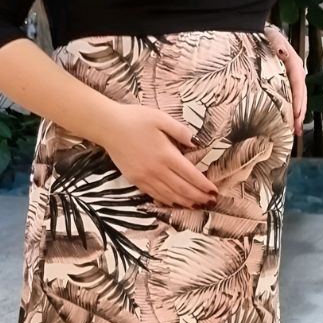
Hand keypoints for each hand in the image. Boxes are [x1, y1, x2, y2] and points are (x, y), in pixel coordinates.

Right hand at [97, 103, 219, 208]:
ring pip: (169, 195)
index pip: (191, 175)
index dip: (204, 185)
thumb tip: (196, 143)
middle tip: (210, 201)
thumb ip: (181, 131)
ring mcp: (145, 177)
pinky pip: (154, 194)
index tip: (214, 190)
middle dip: (198, 197)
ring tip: (196, 205)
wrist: (108, 126)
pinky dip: (167, 200)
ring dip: (184, 202)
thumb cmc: (135, 118)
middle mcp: (157, 169)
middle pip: (182, 189)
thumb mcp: (161, 118)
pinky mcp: (135, 180)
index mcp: (166, 154)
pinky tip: (174, 202)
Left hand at [264, 26, 306, 137]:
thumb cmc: (262, 34)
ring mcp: (286, 77)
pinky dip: (288, 109)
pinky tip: (286, 121)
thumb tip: (284, 51)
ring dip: (296, 114)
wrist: (253, 32)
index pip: (298, 82)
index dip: (298, 99)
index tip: (295, 115)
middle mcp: (292, 70)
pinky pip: (287, 96)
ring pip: (295, 97)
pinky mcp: (280, 81)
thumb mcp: (270, 35)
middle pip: (299, 94)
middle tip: (296, 129)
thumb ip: (277, 42)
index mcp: (292, 61)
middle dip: (299, 112)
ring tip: (295, 130)